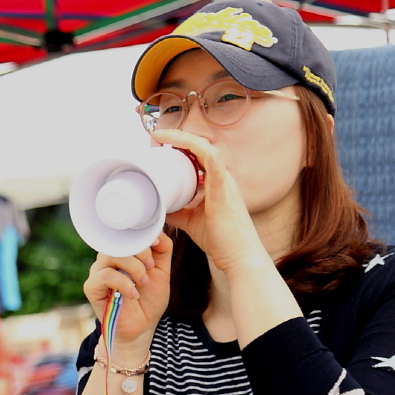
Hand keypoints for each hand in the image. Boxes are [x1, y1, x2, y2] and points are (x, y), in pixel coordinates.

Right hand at [82, 230, 173, 348]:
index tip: (156, 251)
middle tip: (151, 268)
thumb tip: (157, 233)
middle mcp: (107, 259)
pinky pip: (106, 276)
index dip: (144, 238)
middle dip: (141, 253)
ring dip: (134, 268)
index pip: (127, 233)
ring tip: (143, 283)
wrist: (142, 327)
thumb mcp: (162, 271)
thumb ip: (162, 250)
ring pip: (112, 255)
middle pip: (119, 241)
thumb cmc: (149, 300)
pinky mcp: (91, 287)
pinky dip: (124, 283)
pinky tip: (133, 294)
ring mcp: (97, 272)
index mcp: (122, 253)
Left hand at [149, 128, 270, 274]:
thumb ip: (176, 211)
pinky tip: (182, 144)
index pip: (198, 156)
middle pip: (201, 147)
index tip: (158, 144)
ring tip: (161, 137)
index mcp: (216, 183)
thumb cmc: (220, 240)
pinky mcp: (224, 191)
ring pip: (206, 149)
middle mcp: (222, 178)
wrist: (239, 257)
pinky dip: (197, 150)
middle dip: (178, 138)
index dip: (180, 146)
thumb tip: (156, 207)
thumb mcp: (191, 221)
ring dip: (183, 139)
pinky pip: (213, 162)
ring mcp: (225, 183)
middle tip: (155, 137)